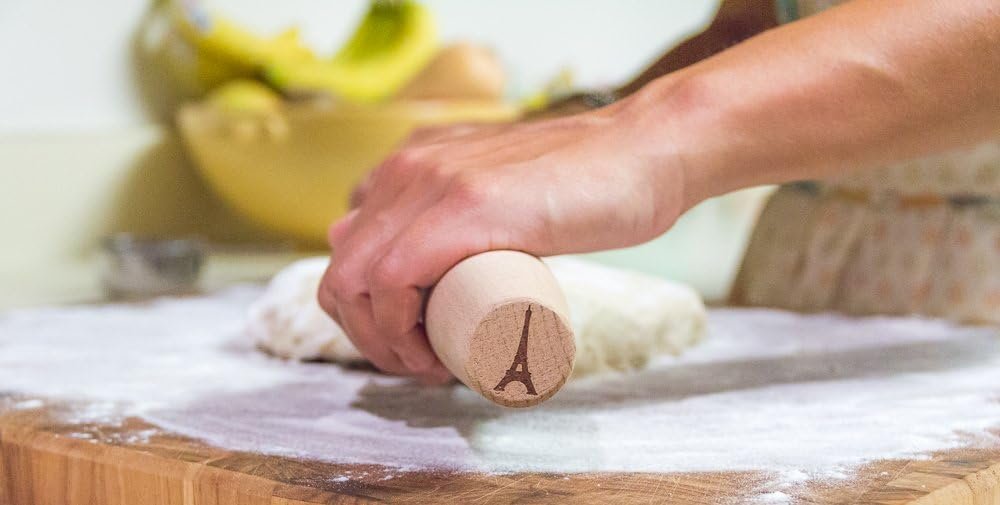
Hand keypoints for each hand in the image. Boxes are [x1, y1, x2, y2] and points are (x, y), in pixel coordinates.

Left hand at [318, 103, 684, 382]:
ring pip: (355, 281)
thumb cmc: (588, 183)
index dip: (368, 312)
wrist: (643, 152)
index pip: (350, 251)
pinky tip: (429, 355)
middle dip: (367, 337)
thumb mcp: (502, 190)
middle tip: (420, 366)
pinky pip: (392, 279)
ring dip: (380, 344)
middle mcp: (406, 166)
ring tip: (431, 368)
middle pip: (343, 272)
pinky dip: (396, 332)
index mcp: (410, 163)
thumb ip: (473, 203)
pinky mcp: (462, 206)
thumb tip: (453, 257)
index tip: (415, 345)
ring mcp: (430, 181)